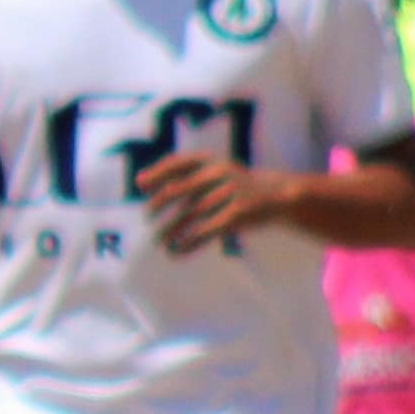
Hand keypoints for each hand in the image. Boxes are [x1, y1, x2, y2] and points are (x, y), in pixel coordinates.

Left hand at [135, 152, 281, 254]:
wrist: (276, 194)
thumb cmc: (230, 184)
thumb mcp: (209, 171)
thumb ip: (178, 174)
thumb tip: (138, 181)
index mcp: (210, 162)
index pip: (177, 163)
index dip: (156, 174)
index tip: (142, 187)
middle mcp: (219, 174)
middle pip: (177, 190)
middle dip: (157, 205)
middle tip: (148, 218)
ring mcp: (229, 194)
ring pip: (190, 215)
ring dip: (170, 230)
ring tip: (158, 241)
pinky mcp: (237, 214)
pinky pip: (206, 230)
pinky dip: (188, 243)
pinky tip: (176, 251)